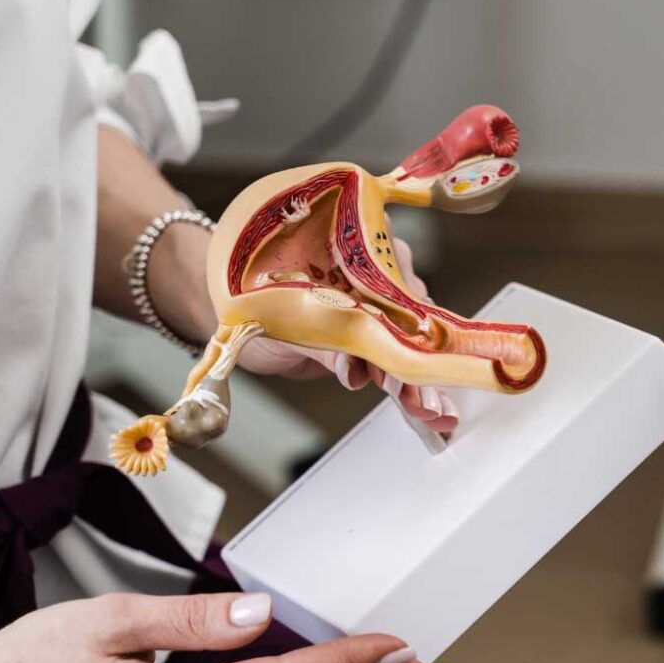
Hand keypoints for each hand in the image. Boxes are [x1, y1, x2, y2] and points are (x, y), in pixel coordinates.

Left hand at [153, 225, 456, 435]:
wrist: (230, 308)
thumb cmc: (248, 298)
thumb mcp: (284, 323)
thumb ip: (326, 344)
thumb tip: (357, 369)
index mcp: (356, 249)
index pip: (393, 291)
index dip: (404, 333)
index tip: (410, 369)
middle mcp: (378, 271)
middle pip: (409, 320)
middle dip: (421, 367)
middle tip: (428, 405)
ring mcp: (379, 304)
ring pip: (409, 343)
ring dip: (421, 381)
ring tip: (433, 414)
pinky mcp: (373, 334)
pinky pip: (397, 356)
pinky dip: (410, 384)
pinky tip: (425, 409)